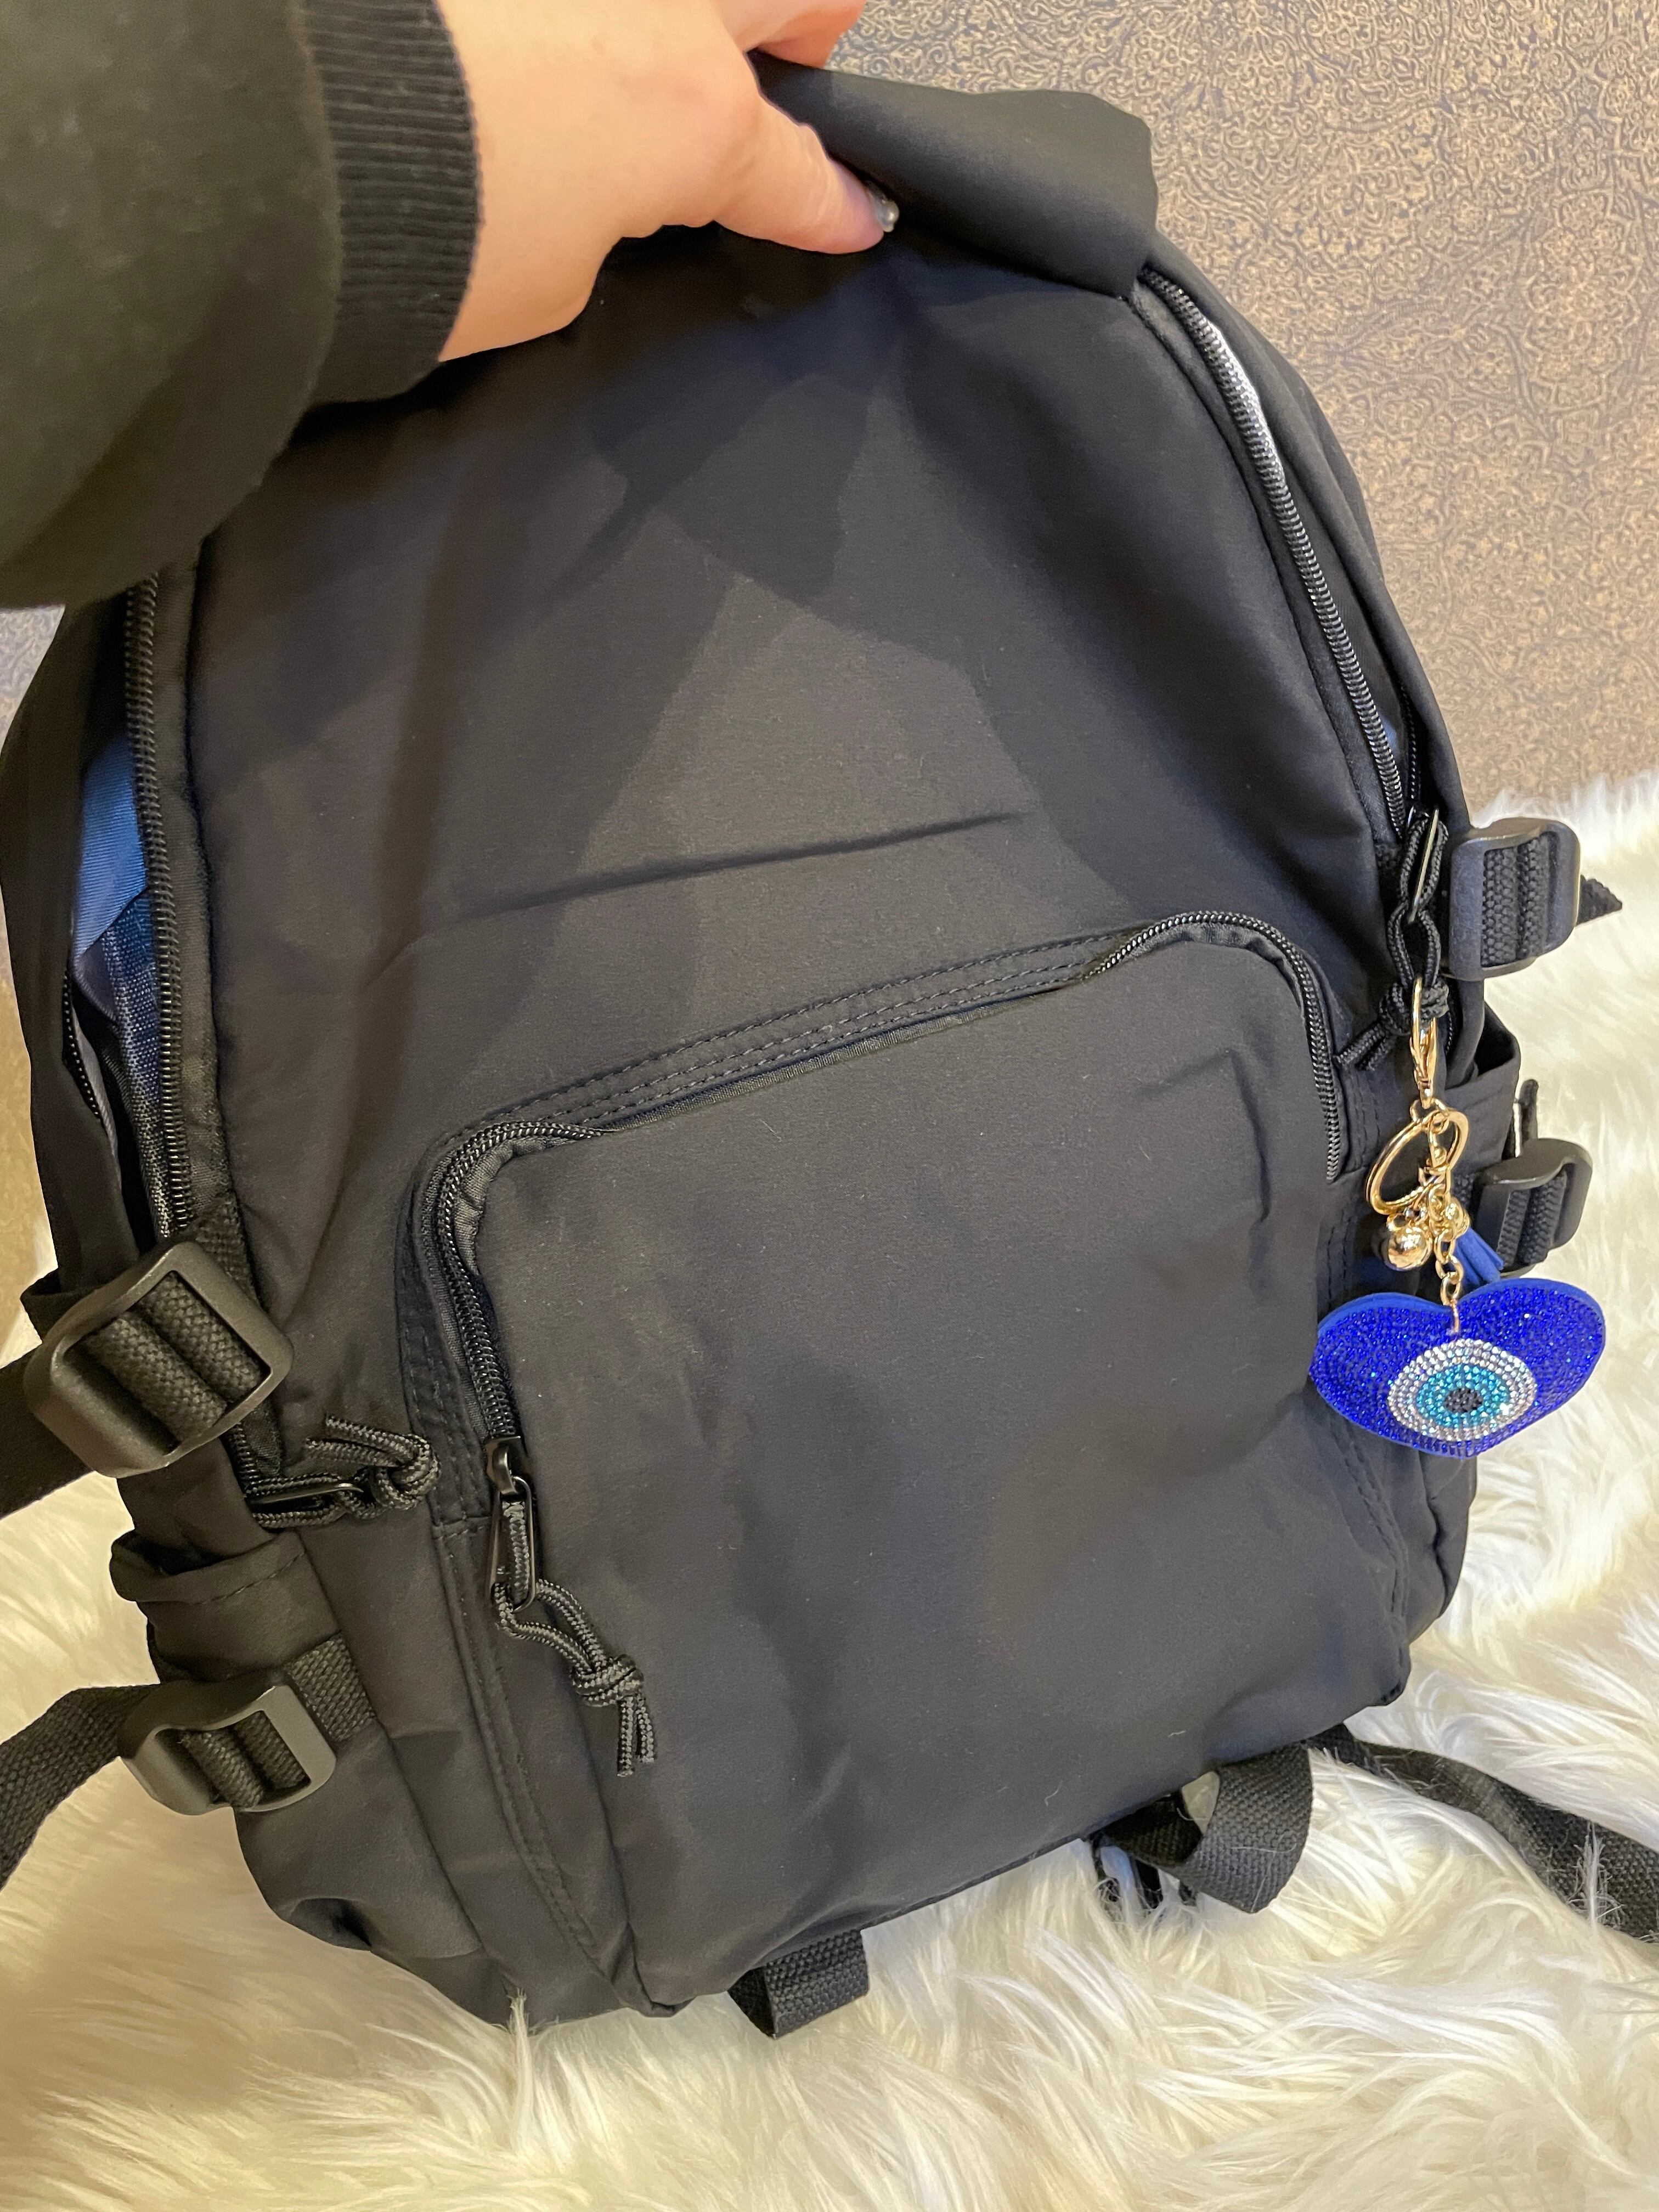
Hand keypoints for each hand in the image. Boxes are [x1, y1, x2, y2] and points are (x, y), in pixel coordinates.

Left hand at [436, 0, 889, 359]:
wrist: (288, 149)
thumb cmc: (427, 232)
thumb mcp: (550, 277)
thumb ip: (605, 224)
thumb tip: (597, 195)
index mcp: (693, 118)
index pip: (798, 170)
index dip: (831, 204)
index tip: (852, 213)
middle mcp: (658, 7)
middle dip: (804, 30)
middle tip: (774, 77)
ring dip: (677, 25)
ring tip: (631, 71)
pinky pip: (559, 6)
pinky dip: (559, 29)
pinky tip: (518, 58)